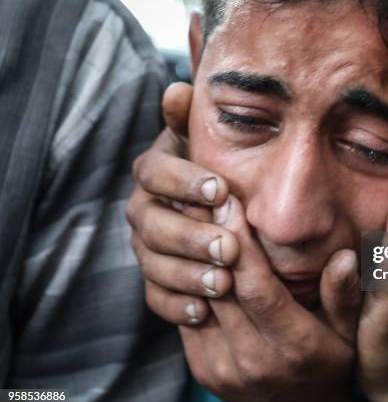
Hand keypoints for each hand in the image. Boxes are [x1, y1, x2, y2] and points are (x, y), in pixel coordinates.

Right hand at [126, 83, 238, 325]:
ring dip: (185, 274)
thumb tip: (177, 89)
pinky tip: (203, 311)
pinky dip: (177, 305)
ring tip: (221, 284)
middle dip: (190, 236)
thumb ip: (195, 124)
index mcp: (157, 172)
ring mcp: (146, 247)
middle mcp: (144, 208)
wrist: (225, 219)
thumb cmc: (222, 175)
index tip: (221, 190)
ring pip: (152, 263)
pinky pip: (155, 297)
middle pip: (152, 223)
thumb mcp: (213, 146)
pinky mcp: (155, 281)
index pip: (154, 172)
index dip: (183, 181)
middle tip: (228, 248)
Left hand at [180, 195, 357, 401]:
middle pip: (220, 288)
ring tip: (183, 212)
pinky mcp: (202, 368)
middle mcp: (253, 360)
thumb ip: (345, 297)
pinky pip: (188, 316)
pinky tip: (184, 249)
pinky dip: (184, 281)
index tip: (226, 200)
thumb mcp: (350, 335)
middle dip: (206, 236)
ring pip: (197, 300)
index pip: (257, 287)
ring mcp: (222, 367)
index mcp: (294, 347)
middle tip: (193, 192)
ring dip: (188, 254)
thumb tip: (344, 257)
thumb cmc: (331, 364)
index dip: (238, 241)